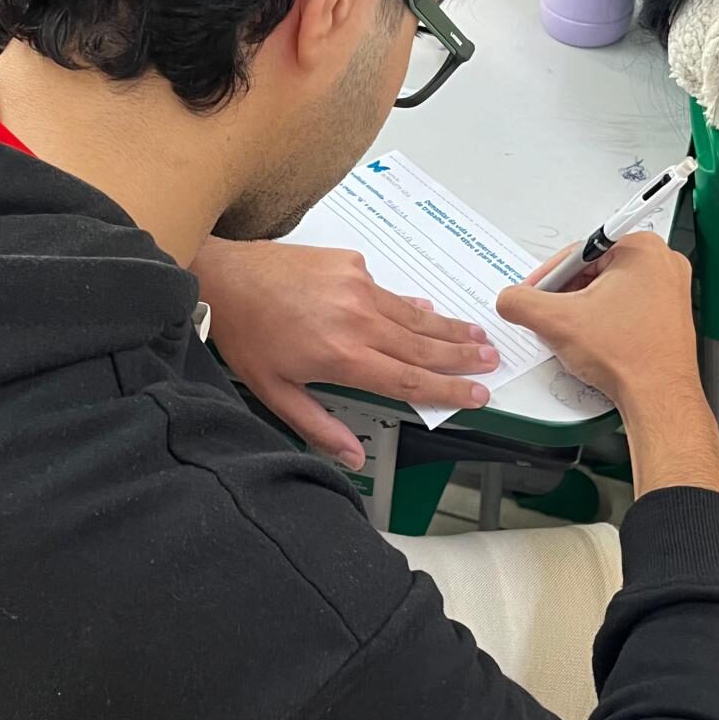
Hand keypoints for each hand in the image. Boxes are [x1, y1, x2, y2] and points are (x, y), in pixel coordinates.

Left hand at [192, 238, 499, 468]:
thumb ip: (318, 424)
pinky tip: (428, 310)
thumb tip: (354, 456)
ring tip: (477, 335)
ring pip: (414, 315)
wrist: (226, 276)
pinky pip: (390, 291)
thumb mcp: (275, 391)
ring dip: (448, 327)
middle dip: (462, 356)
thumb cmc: (246, 333)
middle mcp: (358, 319)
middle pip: (423, 345)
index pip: (409, 379)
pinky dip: (411, 305)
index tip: (477, 394)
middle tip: (492, 362)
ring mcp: (357, 287)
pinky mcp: (351, 264)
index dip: (448, 390)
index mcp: (342, 356)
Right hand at [498, 232, 698, 405]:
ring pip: (607, 289)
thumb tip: (510, 298)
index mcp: (641, 249)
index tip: (536, 294)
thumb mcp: (557, 321)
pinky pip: (625, 305)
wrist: (658, 397)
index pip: (576, 254)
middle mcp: (662, 263)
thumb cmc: (631, 358)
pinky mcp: (669, 312)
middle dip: (567, 295)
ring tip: (578, 332)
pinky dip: (604, 319)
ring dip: (583, 309)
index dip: (548, 278)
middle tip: (554, 317)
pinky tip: (596, 339)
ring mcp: (670, 289)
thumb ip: (521, 302)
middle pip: (592, 271)